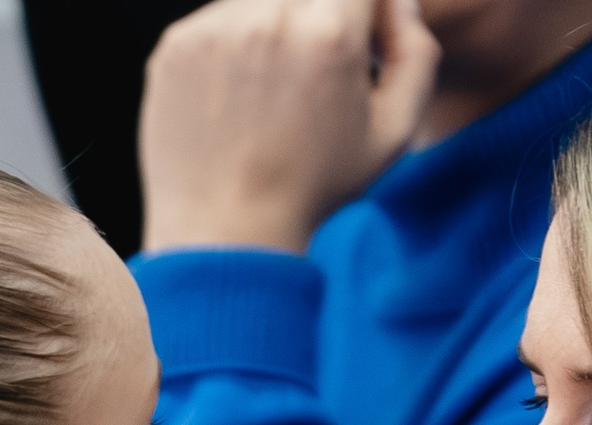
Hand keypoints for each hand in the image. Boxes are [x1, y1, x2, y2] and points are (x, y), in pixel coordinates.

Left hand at [140, 0, 439, 253]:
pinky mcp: (175, 44)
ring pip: (260, 0)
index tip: (362, 42)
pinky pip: (218, 20)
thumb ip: (416, 54)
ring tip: (274, 92)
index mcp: (329, 33)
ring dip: (276, 26)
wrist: (225, 234)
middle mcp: (268, 16)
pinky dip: (234, 47)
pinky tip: (238, 102)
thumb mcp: (392, 133)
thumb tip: (398, 3)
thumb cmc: (314, 190)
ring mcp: (213, 28)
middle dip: (321, 18)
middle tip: (315, 73)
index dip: (366, 9)